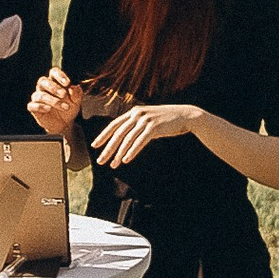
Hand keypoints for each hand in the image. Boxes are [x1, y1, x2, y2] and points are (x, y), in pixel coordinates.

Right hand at [29, 68, 83, 137]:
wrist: (65, 124)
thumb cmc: (69, 108)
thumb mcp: (76, 102)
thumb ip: (76, 94)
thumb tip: (75, 87)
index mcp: (54, 81)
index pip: (53, 72)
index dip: (59, 76)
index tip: (67, 83)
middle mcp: (44, 87)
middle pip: (43, 81)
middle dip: (54, 88)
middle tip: (64, 95)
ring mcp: (38, 97)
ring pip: (40, 95)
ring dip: (53, 100)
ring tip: (64, 107)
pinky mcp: (34, 108)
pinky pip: (32, 105)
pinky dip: (40, 107)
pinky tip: (49, 109)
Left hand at [92, 99, 208, 167]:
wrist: (184, 115)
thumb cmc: (165, 120)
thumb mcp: (148, 120)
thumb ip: (136, 125)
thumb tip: (124, 137)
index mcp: (134, 112)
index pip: (114, 125)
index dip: (103, 136)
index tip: (94, 146)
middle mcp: (137, 114)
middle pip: (118, 133)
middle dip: (108, 148)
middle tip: (100, 161)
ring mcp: (145, 120)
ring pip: (127, 139)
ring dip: (119, 153)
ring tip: (113, 165)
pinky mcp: (154, 127)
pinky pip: (139, 141)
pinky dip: (131, 151)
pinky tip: (126, 160)